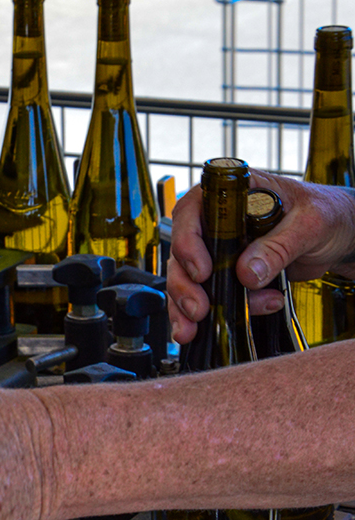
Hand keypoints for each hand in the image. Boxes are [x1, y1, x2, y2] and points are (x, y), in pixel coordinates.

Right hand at [167, 169, 354, 342]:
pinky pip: (207, 295)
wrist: (341, 237)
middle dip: (184, 284)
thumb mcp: (310, 223)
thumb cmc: (327, 214)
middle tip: (198, 308)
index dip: (187, 241)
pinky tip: (224, 323)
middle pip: (181, 251)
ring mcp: (221, 250)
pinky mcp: (228, 275)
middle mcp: (220, 221)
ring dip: (188, 305)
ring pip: (186, 277)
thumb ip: (278, 247)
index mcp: (234, 195)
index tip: (202, 270)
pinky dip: (208, 315)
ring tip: (199, 324)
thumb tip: (247, 273)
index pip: (192, 211)